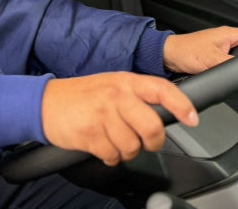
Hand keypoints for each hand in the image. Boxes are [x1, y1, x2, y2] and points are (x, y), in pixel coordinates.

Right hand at [41, 72, 198, 166]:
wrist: (45, 102)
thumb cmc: (82, 96)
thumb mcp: (111, 85)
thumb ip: (136, 96)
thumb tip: (165, 113)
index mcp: (125, 81)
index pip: (161, 90)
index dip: (181, 105)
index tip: (192, 118)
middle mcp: (115, 95)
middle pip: (151, 126)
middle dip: (152, 142)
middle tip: (145, 142)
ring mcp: (102, 115)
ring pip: (132, 146)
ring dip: (126, 151)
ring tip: (114, 141)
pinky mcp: (90, 134)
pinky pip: (112, 156)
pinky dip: (110, 157)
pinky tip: (101, 145)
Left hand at [162, 26, 237, 73]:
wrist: (168, 57)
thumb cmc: (185, 52)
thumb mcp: (212, 60)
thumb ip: (230, 64)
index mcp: (228, 34)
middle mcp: (225, 39)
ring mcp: (219, 47)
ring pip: (237, 55)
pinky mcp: (213, 55)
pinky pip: (227, 61)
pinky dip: (228, 66)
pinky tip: (227, 72)